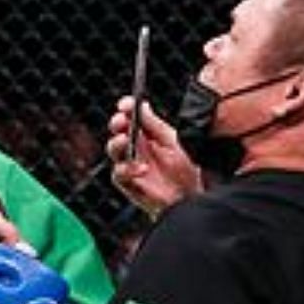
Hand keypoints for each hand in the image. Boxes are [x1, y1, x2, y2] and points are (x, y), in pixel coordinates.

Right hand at [108, 96, 201, 215]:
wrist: (190, 199)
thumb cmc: (184, 171)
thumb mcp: (173, 143)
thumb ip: (156, 126)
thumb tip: (143, 105)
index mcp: (147, 135)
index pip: (131, 116)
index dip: (126, 108)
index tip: (125, 104)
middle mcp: (136, 148)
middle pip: (118, 131)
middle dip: (117, 123)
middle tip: (121, 120)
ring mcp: (130, 165)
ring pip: (113, 150)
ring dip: (116, 143)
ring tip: (125, 140)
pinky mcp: (129, 183)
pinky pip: (119, 174)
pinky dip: (128, 169)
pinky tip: (143, 168)